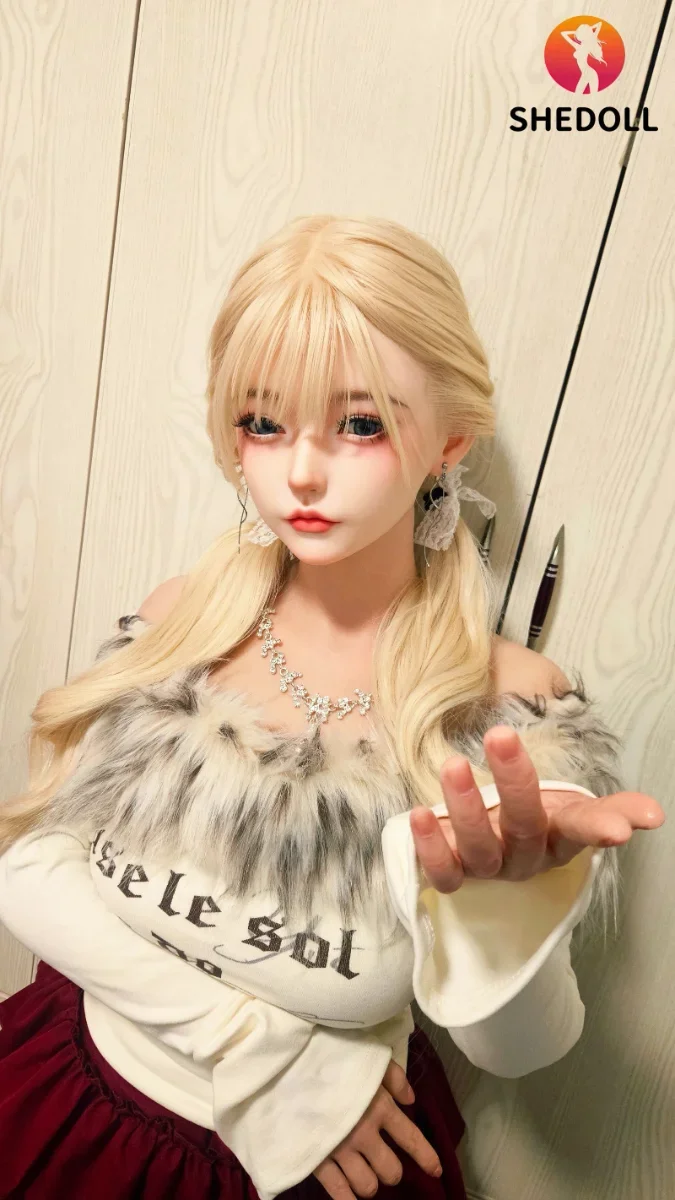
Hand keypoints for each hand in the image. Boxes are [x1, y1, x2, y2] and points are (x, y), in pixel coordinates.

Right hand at [312, 1058, 440, 1197]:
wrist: (291, 1064)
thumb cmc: (332, 1056)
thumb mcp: (368, 1057)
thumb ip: (394, 1078)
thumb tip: (411, 1100)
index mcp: (380, 1107)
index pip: (412, 1139)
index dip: (427, 1158)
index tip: (436, 1170)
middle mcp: (365, 1134)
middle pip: (391, 1171)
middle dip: (391, 1169)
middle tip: (382, 1160)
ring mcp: (340, 1150)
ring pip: (368, 1186)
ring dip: (369, 1182)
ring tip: (363, 1172)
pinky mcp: (318, 1160)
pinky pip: (339, 1194)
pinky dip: (348, 1198)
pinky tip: (351, 1196)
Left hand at [409, 724, 665, 892]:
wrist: (491, 840)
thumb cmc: (535, 812)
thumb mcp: (571, 803)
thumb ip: (611, 807)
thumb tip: (653, 814)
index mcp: (561, 834)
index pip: (584, 829)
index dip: (601, 827)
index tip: (617, 828)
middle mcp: (527, 855)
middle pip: (524, 825)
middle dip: (514, 782)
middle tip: (500, 736)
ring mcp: (491, 868)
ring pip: (481, 849)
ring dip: (465, 807)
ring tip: (453, 765)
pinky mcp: (456, 875)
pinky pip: (444, 873)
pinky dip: (430, 848)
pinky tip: (416, 815)